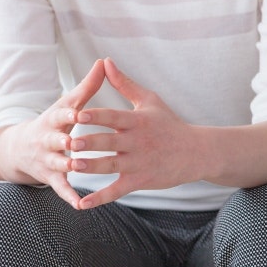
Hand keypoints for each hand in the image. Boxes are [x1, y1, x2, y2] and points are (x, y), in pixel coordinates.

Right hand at [0, 59, 105, 208]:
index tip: (79, 112)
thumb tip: (104, 61)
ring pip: (57, 163)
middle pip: (55, 140)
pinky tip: (80, 204)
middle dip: (63, 141)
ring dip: (67, 165)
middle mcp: (47, 140)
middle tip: (75, 142)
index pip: (61, 115)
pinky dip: (69, 196)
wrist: (20, 148)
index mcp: (54, 119)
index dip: (69, 114)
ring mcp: (48, 160)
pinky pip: (60, 188)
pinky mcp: (51, 177)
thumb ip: (87, 86)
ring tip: (78, 167)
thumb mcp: (67, 103)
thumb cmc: (55, 122)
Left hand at [72, 58, 194, 208]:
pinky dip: (100, 198)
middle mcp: (138, 142)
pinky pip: (117, 190)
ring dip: (92, 166)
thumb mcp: (150, 100)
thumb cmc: (170, 124)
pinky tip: (82, 204)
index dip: (96, 116)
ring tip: (72, 166)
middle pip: (110, 142)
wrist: (196, 152)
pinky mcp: (140, 181)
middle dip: (90, 142)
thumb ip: (124, 83)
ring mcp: (139, 163)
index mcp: (138, 121)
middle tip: (70, 142)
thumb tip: (105, 62)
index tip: (78, 114)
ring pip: (111, 165)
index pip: (114, 117)